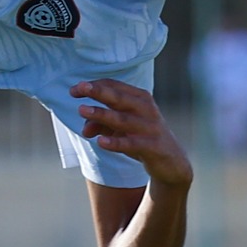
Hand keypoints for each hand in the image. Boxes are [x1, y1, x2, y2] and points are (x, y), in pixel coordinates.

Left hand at [71, 79, 192, 187]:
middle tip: (79, 89)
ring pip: (123, 119)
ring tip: (83, 111)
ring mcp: (150, 127)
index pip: (114, 86)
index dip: (94, 86)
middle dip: (99, 92)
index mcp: (140, 98)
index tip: (74, 90)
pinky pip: (132, 143)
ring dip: (102, 114)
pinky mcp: (153, 146)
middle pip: (119, 98)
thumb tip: (85, 129)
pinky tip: (100, 141)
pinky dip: (116, 142)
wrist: (172, 161)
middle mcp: (146, 109)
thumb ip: (102, 124)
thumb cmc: (142, 137)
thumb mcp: (121, 129)